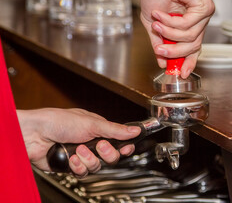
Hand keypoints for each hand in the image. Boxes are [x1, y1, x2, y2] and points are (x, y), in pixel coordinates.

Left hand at [17, 108, 140, 176]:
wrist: (33, 135)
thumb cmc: (58, 121)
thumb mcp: (91, 123)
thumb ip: (115, 130)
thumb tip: (135, 130)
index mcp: (98, 130)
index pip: (119, 141)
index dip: (125, 147)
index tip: (127, 148)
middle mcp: (92, 143)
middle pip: (111, 157)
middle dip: (105, 152)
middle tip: (99, 145)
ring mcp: (82, 155)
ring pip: (97, 166)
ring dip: (88, 158)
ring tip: (78, 149)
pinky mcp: (71, 166)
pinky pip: (83, 172)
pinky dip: (77, 166)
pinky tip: (70, 158)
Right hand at [140, 0, 214, 78]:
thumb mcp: (153, 25)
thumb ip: (159, 43)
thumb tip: (161, 61)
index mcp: (188, 26)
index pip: (193, 49)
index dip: (188, 62)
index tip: (182, 73)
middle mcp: (198, 22)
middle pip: (193, 47)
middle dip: (174, 52)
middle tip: (160, 50)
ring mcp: (203, 15)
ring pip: (190, 38)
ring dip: (169, 33)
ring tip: (157, 23)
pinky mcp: (204, 7)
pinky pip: (188, 25)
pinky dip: (172, 22)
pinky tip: (162, 15)